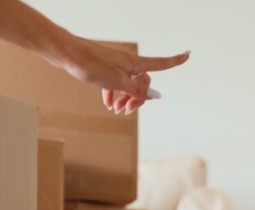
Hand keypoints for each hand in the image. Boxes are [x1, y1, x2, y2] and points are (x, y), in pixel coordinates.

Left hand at [62, 37, 189, 113]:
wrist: (66, 53)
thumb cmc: (90, 63)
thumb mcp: (117, 81)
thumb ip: (137, 89)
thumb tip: (154, 95)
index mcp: (135, 64)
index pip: (161, 63)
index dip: (176, 61)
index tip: (188, 55)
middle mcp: (128, 63)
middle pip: (143, 82)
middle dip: (139, 98)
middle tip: (127, 110)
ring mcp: (116, 65)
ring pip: (129, 85)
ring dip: (126, 98)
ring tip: (116, 109)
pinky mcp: (104, 68)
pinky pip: (116, 83)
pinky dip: (114, 94)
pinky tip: (108, 103)